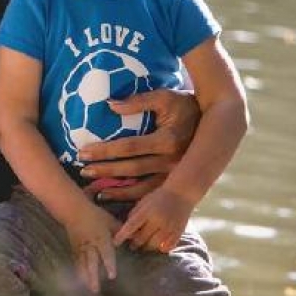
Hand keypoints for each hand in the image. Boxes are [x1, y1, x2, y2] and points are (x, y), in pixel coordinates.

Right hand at [65, 200, 117, 294]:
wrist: (73, 211)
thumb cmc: (94, 215)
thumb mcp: (109, 220)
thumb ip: (121, 231)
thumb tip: (136, 238)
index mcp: (100, 237)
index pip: (105, 252)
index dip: (108, 264)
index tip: (112, 276)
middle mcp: (90, 245)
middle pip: (91, 262)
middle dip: (93, 276)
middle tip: (96, 289)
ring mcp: (81, 248)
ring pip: (82, 265)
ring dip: (86, 278)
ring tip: (89, 289)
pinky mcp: (74, 249)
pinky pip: (77, 263)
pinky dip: (79, 272)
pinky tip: (81, 282)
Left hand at [77, 87, 200, 202]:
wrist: (213, 122)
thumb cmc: (183, 105)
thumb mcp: (164, 97)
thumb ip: (138, 101)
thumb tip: (109, 105)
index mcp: (169, 140)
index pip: (130, 147)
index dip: (105, 150)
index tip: (84, 151)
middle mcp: (173, 161)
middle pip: (132, 169)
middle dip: (105, 170)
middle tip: (83, 171)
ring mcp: (175, 174)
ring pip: (141, 187)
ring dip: (117, 190)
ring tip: (94, 191)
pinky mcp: (175, 181)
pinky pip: (151, 194)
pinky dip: (132, 198)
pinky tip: (115, 198)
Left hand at [113, 185, 190, 252]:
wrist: (182, 192)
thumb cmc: (159, 196)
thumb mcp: (144, 201)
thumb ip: (135, 214)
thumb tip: (126, 229)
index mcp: (146, 211)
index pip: (131, 226)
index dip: (122, 235)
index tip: (115, 243)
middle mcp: (157, 220)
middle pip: (142, 238)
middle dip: (135, 243)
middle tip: (132, 246)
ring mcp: (168, 227)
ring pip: (154, 245)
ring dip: (147, 247)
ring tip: (144, 246)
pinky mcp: (178, 232)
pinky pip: (168, 246)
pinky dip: (161, 249)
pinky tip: (158, 246)